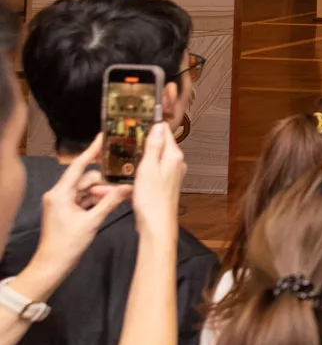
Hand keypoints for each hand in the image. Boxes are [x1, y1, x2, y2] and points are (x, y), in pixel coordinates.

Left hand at [38, 135, 128, 262]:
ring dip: (102, 194)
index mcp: (60, 193)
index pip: (78, 166)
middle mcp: (59, 194)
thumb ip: (110, 202)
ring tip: (118, 199)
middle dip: (104, 184)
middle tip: (122, 190)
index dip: (91, 152)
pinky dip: (97, 202)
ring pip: (87, 190)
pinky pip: (85, 200)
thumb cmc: (66, 244)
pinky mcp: (66, 211)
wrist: (53, 264)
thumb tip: (127, 188)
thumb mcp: (92, 221)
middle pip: (86, 180)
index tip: (102, 139)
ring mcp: (62, 203)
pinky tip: (110, 204)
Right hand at [130, 123, 184, 238]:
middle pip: (159, 145)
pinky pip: (151, 171)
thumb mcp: (148, 168)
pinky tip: (128, 170)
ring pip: (153, 158)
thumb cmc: (152, 199)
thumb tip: (158, 126)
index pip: (164, 132)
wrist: (156, 225)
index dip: (151, 125)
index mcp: (173, 157)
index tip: (136, 119)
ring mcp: (170, 175)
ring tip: (123, 151)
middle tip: (125, 135)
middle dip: (143, 140)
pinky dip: (140, 168)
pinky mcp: (163, 184)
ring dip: (139, 155)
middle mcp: (175, 164)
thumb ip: (154, 147)